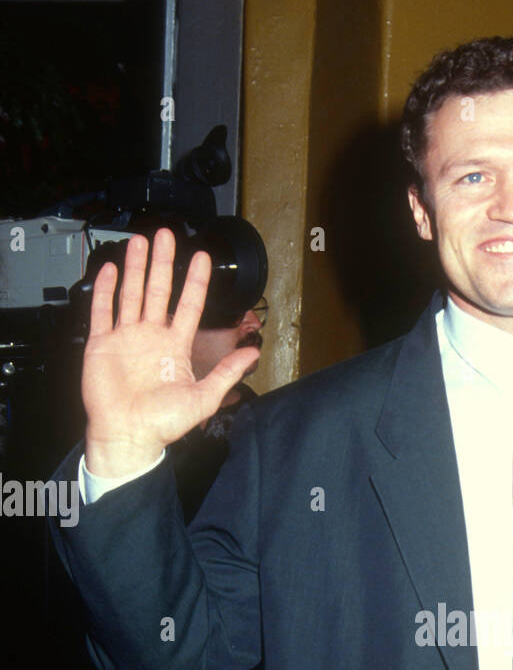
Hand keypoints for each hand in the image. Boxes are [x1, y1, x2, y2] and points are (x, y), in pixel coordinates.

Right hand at [81, 228, 260, 476]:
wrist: (128, 435)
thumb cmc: (163, 424)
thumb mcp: (204, 397)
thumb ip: (227, 373)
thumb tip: (253, 353)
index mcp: (175, 347)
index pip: (188, 305)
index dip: (195, 281)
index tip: (201, 257)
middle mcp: (151, 337)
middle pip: (157, 290)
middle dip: (162, 262)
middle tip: (165, 235)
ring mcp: (125, 338)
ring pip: (131, 293)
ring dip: (135, 267)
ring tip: (140, 241)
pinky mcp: (102, 344)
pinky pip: (103, 310)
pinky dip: (105, 289)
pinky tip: (110, 269)